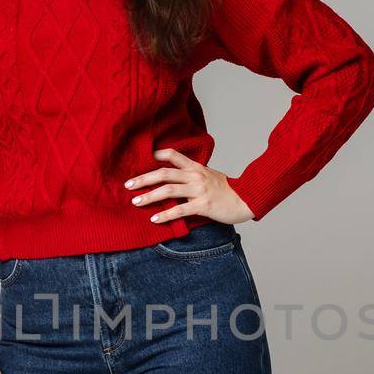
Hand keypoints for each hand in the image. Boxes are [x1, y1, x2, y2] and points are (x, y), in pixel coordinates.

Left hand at [123, 148, 253, 225]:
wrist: (245, 199)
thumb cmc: (225, 189)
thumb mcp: (209, 175)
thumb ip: (192, 174)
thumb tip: (173, 177)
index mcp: (196, 167)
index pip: (172, 155)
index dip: (155, 155)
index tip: (139, 160)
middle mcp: (195, 176)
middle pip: (164, 173)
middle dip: (143, 179)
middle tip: (128, 184)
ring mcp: (199, 190)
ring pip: (168, 190)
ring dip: (149, 196)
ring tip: (136, 201)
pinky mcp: (203, 206)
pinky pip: (180, 209)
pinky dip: (165, 214)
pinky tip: (155, 218)